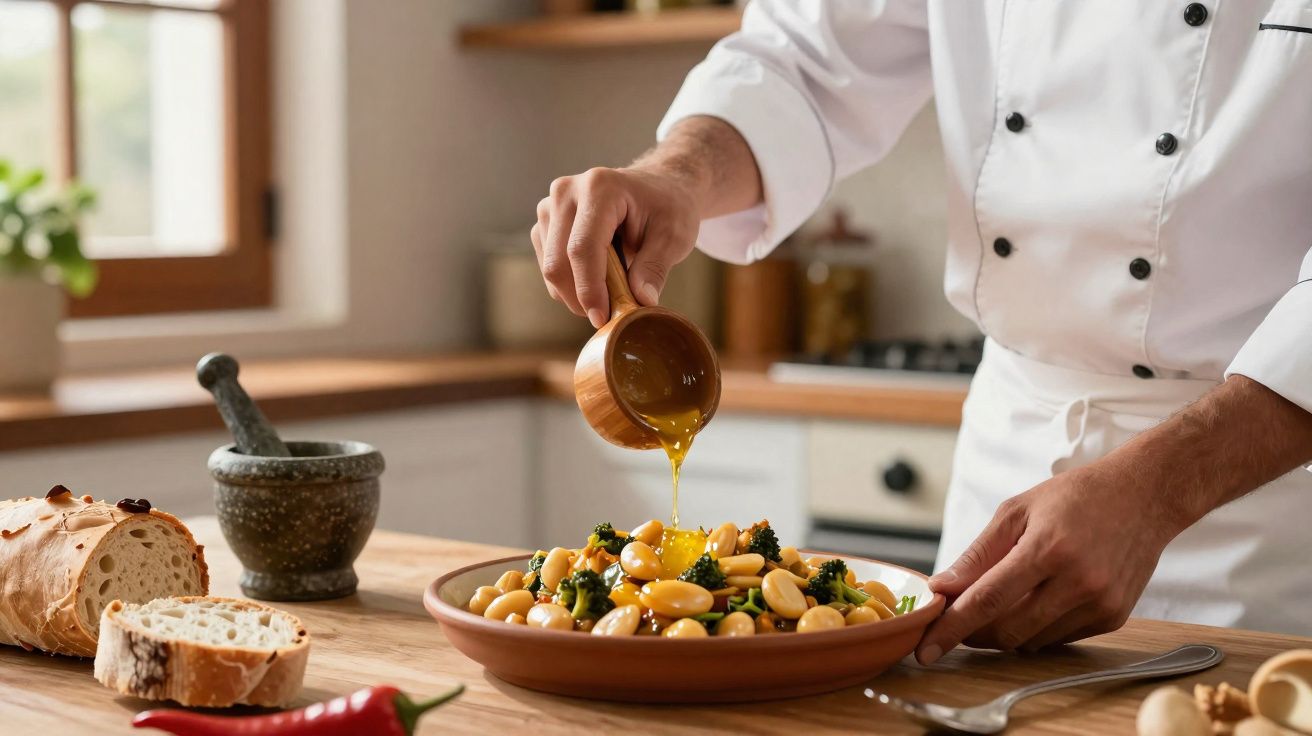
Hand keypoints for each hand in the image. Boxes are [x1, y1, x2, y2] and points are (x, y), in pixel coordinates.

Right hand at [530, 165, 701, 327]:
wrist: (657, 187)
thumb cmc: (667, 208)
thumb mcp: (674, 236)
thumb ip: (656, 267)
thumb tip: (642, 300)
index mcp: (600, 187)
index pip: (582, 247)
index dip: (589, 288)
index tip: (602, 318)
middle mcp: (567, 192)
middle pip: (558, 261)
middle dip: (581, 297)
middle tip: (609, 314)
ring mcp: (550, 205)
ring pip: (550, 267)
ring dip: (575, 292)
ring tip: (609, 291)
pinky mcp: (545, 222)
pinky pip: (548, 265)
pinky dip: (569, 283)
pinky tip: (596, 278)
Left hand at [915, 465, 1185, 663]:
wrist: (1145, 496)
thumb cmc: (1075, 497)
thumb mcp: (1017, 511)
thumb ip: (978, 555)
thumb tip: (942, 589)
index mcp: (1047, 548)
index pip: (987, 600)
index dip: (952, 628)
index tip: (926, 649)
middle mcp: (1078, 581)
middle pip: (1007, 630)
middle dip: (975, 632)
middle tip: (959, 620)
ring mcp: (1100, 603)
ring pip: (1032, 640)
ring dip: (1006, 631)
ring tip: (1002, 600)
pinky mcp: (1114, 617)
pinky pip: (1059, 638)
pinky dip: (1037, 627)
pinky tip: (1039, 600)